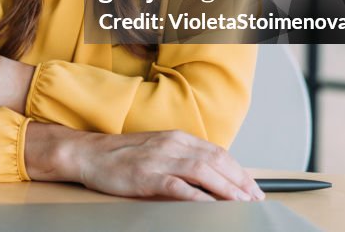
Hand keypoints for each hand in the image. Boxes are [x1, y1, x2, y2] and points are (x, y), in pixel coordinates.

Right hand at [26, 123, 264, 201]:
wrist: (89, 153)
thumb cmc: (122, 156)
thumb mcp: (158, 150)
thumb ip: (182, 158)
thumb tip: (211, 176)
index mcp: (177, 138)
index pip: (218, 153)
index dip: (239, 171)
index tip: (253, 188)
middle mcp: (172, 145)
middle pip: (216, 161)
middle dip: (240, 182)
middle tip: (256, 201)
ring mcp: (160, 159)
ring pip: (203, 172)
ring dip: (227, 189)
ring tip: (242, 204)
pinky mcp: (147, 176)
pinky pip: (180, 187)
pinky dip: (200, 198)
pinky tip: (212, 208)